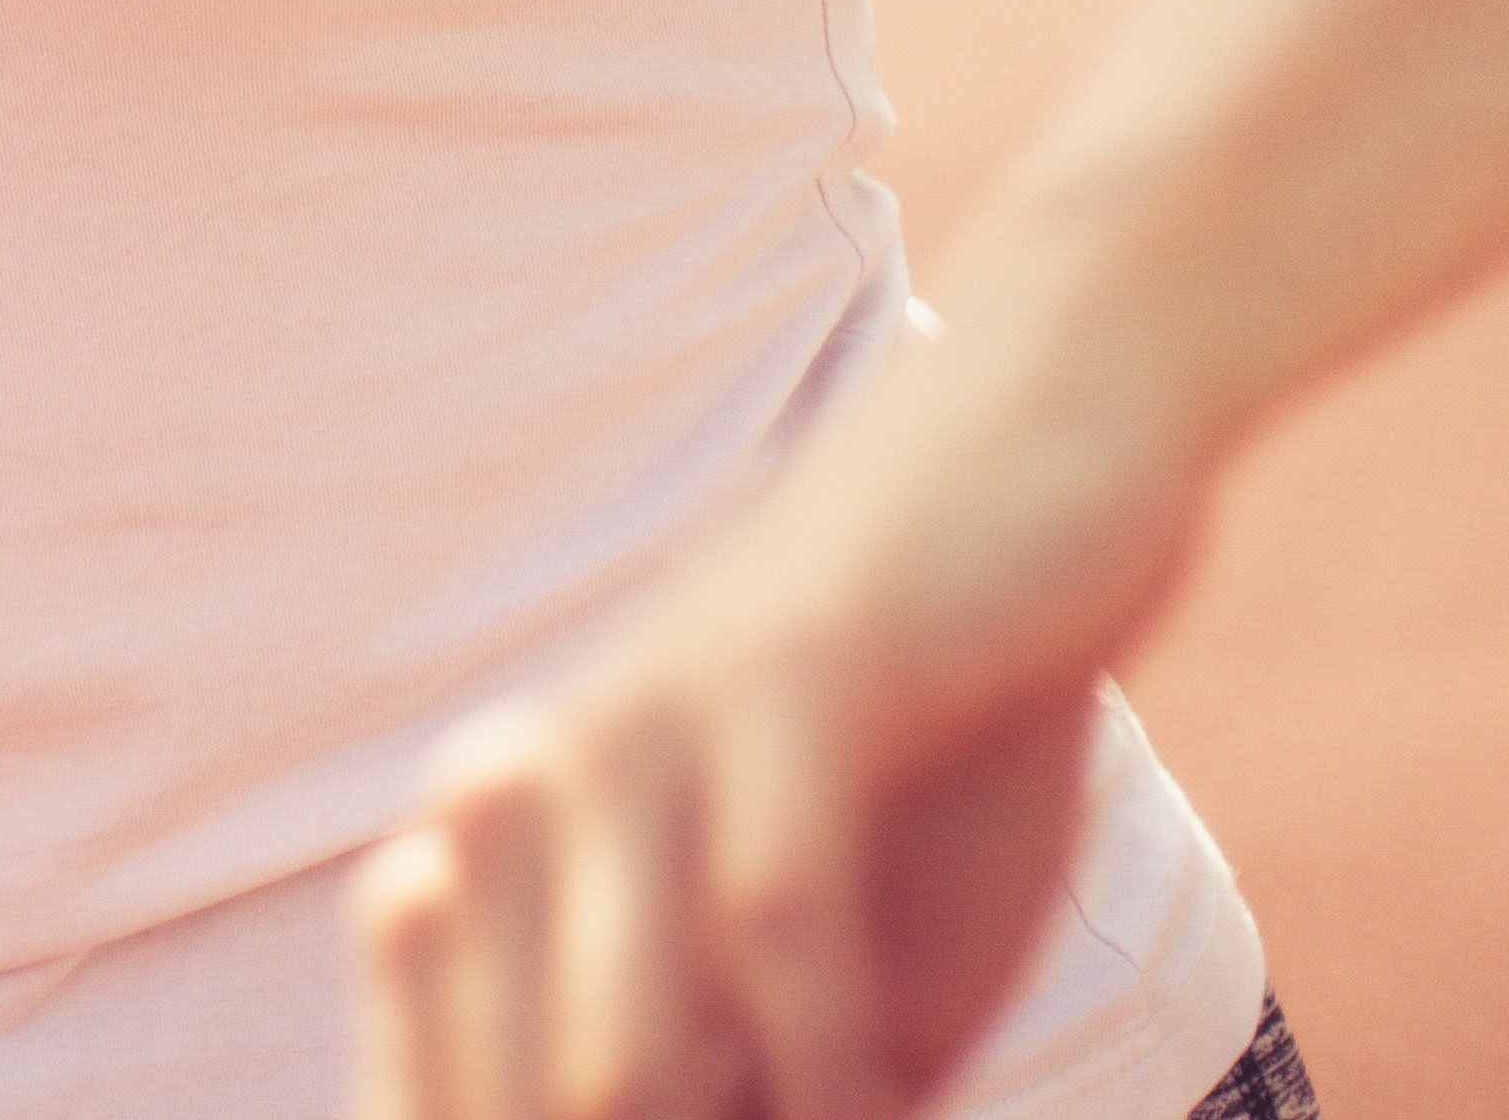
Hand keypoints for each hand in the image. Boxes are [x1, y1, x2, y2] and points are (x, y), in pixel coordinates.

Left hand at [345, 308, 1220, 1119]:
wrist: (1041, 454)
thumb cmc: (949, 721)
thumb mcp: (856, 947)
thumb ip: (786, 1078)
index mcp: (511, 851)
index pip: (467, 1088)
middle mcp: (528, 794)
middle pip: (527, 1095)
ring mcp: (634, 734)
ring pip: (619, 1043)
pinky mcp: (770, 687)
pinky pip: (775, 928)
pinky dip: (836, 1062)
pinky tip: (888, 1104)